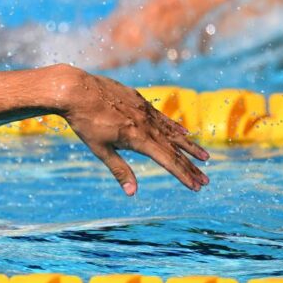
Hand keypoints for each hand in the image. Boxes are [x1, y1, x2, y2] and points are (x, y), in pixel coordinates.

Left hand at [57, 68, 209, 194]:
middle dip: (191, 166)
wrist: (76, 90)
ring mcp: (144, 110)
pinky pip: (163, 117)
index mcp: (138, 138)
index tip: (196, 186)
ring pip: (173, 132)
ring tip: (204, 157)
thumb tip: (132, 193)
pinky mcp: (139, 100)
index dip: (183, 175)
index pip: (168, 161)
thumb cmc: (84, 122)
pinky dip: (175, 128)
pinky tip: (184, 133)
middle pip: (175, 149)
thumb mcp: (100, 149)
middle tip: (206, 180)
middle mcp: (146, 124)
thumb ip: (119, 170)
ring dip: (189, 147)